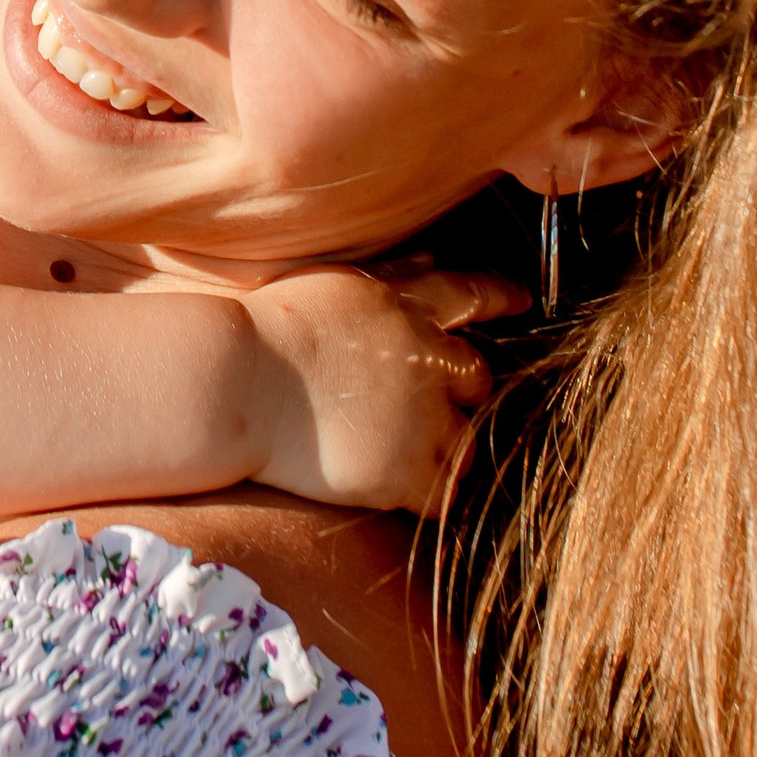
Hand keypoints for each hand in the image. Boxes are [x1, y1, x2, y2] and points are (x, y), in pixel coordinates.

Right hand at [240, 262, 519, 516]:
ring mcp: (419, 418)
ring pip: (464, 443)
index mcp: (402, 308)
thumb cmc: (263, 333)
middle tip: (430, 405)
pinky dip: (427, 495)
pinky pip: (442, 494)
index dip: (499, 297)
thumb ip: (388, 279)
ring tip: (405, 456)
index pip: (470, 294)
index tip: (522, 301)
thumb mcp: (330, 286)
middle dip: (463, 391)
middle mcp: (424, 359)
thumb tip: (431, 260)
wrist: (233, 381)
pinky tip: (401, 493)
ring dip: (443, 448)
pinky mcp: (404, 471)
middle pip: (477, 377)